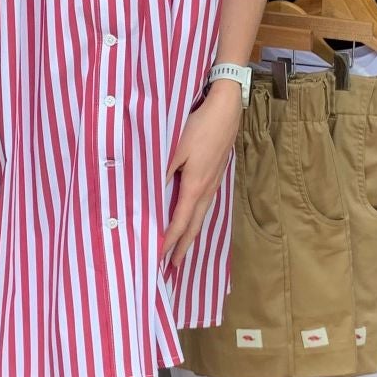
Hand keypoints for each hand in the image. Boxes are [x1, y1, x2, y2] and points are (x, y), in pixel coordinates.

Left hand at [159, 87, 240, 267]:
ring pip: (201, 215)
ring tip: (183, 248)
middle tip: (173, 266)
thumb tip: (149, 195)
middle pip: (194, 226)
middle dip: (183, 247)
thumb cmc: (199, 126)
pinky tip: (193, 216)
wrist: (226, 109)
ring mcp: (214, 182)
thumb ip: (161, 171)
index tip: (158, 258)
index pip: (179, 222)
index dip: (169, 242)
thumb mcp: (174, 148)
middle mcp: (206, 189)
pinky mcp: (215, 173)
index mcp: (194, 186)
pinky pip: (205, 204)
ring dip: (191, 234)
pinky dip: (196, 218)